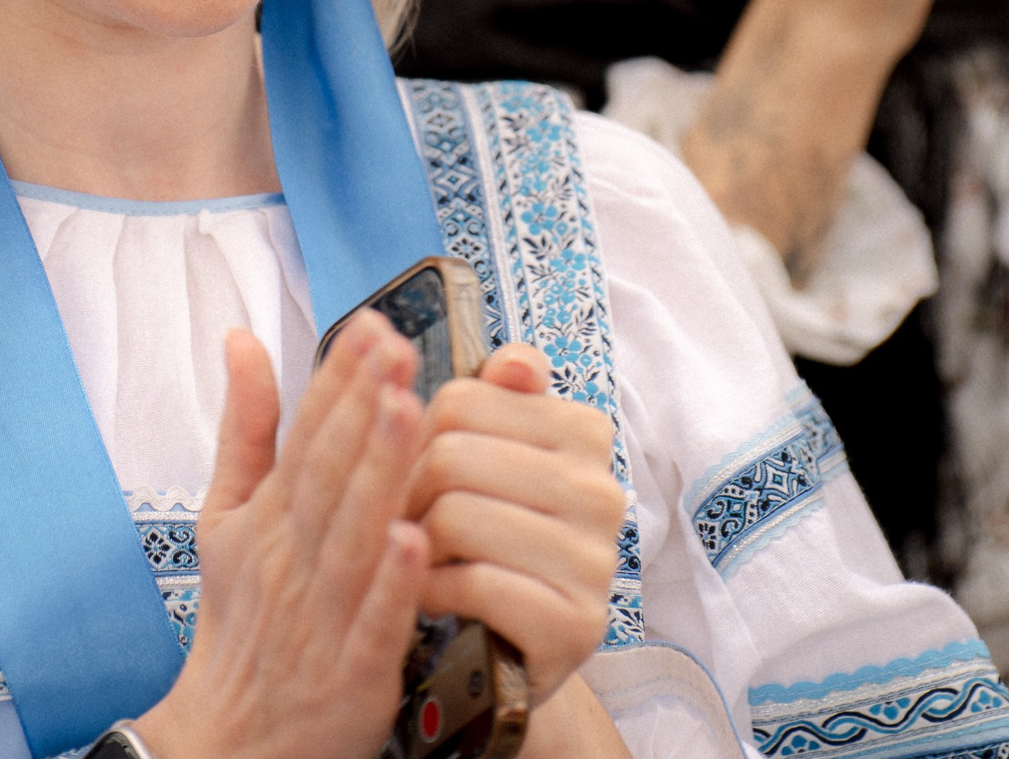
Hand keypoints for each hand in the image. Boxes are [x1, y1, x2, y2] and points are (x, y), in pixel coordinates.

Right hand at [137, 313, 431, 758]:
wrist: (228, 742)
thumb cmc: (242, 620)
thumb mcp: (227, 518)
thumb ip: (246, 428)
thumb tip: (241, 339)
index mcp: (269, 517)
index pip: (304, 434)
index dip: (338, 379)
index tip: (372, 325)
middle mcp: (290, 558)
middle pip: (327, 474)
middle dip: (361, 407)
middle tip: (397, 347)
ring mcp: (319, 616)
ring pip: (351, 537)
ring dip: (378, 474)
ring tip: (407, 413)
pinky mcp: (349, 675)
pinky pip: (371, 623)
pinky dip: (390, 583)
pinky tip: (416, 539)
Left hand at [405, 345, 624, 708]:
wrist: (511, 647)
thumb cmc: (489, 539)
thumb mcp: (490, 461)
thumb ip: (493, 400)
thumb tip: (513, 362)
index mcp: (583, 431)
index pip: (461, 401)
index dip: (415, 438)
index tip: (417, 473)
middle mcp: (601, 490)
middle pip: (451, 457)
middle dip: (409, 495)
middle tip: (407, 524)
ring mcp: (595, 560)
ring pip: (457, 516)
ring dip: (416, 546)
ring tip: (419, 559)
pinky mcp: (576, 624)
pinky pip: (475, 584)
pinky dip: (434, 592)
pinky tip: (435, 597)